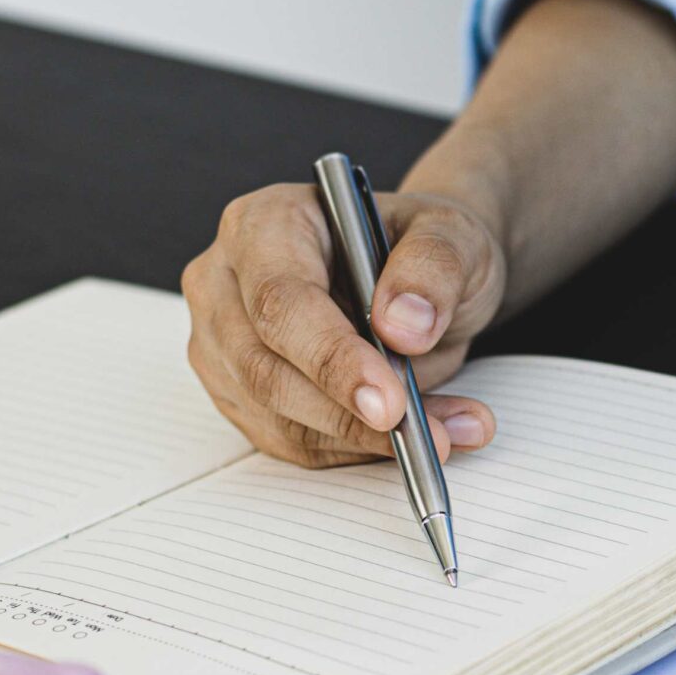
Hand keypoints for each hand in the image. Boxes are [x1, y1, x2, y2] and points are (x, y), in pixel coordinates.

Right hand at [183, 183, 503, 466]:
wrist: (419, 280)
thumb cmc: (422, 247)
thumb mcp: (452, 235)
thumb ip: (433, 268)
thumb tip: (403, 326)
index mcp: (264, 224)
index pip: (279, 301)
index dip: (331, 358)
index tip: (390, 403)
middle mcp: (226, 282)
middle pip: (264, 370)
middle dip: (348, 414)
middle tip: (427, 435)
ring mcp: (223, 343)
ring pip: (277, 418)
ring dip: (365, 439)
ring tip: (445, 433)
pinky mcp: (240, 395)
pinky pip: (293, 442)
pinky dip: (357, 451)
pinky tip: (415, 438)